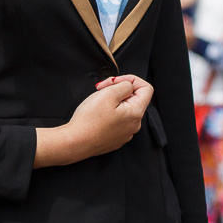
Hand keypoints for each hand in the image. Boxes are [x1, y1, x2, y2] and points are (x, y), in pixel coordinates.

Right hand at [36, 76, 152, 166]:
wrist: (76, 142)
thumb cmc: (89, 121)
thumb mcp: (108, 94)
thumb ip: (124, 85)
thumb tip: (129, 86)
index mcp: (136, 113)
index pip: (146, 89)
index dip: (132, 80)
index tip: (116, 81)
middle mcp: (134, 125)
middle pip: (134, 98)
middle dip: (118, 90)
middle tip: (101, 90)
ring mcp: (125, 133)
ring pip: (125, 109)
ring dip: (113, 101)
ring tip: (98, 102)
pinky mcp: (116, 138)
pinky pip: (118, 120)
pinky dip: (109, 113)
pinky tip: (97, 114)